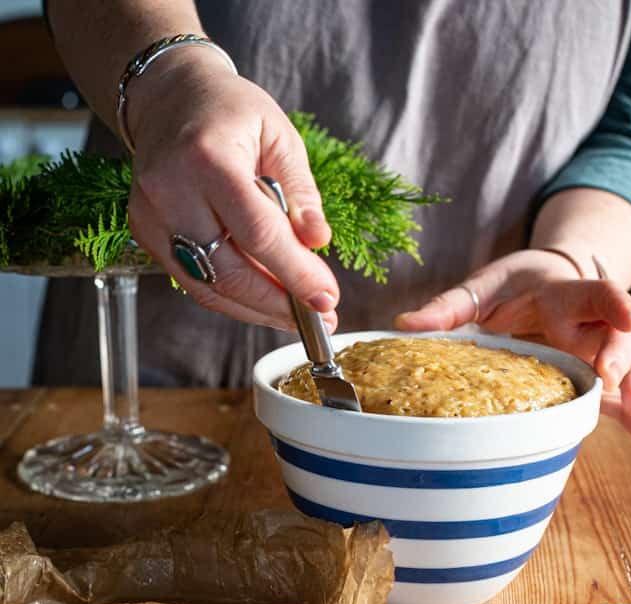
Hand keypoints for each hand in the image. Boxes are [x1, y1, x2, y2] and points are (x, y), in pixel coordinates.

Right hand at [126, 51, 337, 330]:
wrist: (170, 99)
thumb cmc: (232, 113)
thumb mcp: (280, 137)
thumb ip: (300, 192)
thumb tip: (317, 243)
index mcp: (207, 158)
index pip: (258, 234)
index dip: (296, 274)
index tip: (328, 299)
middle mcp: (170, 191)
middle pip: (230, 273)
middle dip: (279, 304)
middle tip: (320, 319)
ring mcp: (151, 217)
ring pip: (210, 288)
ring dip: (259, 310)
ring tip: (299, 317)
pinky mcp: (146, 234)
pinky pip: (195, 283)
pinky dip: (234, 299)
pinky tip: (266, 301)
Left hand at [395, 249, 630, 457]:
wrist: (545, 282)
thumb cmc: (514, 287)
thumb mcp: (482, 288)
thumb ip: (448, 307)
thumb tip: (402, 324)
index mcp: (562, 296)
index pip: (594, 294)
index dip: (611, 303)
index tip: (625, 314)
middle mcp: (588, 325)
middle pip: (617, 337)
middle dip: (617, 356)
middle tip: (608, 376)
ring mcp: (597, 353)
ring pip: (629, 371)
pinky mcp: (596, 378)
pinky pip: (620, 400)